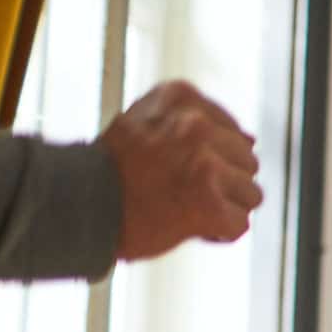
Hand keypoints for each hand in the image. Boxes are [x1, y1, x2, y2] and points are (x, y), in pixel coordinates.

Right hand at [98, 80, 264, 260]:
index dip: (212, 158)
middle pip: (247, 162)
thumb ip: (197, 120)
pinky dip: (219, 233)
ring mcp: (205, 165)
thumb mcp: (147, 121)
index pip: (233, 132)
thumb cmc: (114, 169)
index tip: (178, 166)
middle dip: (224, 182)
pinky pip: (240, 224)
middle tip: (181, 190)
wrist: (79, 205)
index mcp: (181, 98)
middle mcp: (196, 125)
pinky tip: (190, 226)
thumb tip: (252, 139)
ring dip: (224, 208)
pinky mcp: (210, 203)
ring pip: (251, 194)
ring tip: (185, 206)